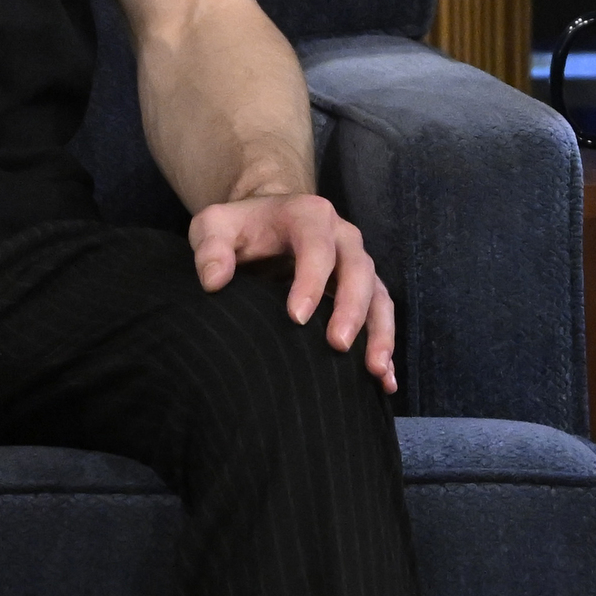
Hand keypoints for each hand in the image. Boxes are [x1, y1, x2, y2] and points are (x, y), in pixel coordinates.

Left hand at [189, 192, 398, 394]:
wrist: (266, 220)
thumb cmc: (239, 228)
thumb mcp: (213, 226)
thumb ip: (210, 248)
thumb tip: (214, 282)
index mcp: (308, 216)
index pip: (316, 246)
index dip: (310, 281)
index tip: (296, 318)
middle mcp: (342, 237)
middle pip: (358, 269)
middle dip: (352, 309)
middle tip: (337, 346)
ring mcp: (357, 263)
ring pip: (378, 294)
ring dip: (381, 332)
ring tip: (375, 369)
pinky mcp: (363, 288)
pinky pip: (382, 314)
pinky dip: (385, 345)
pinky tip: (385, 380)